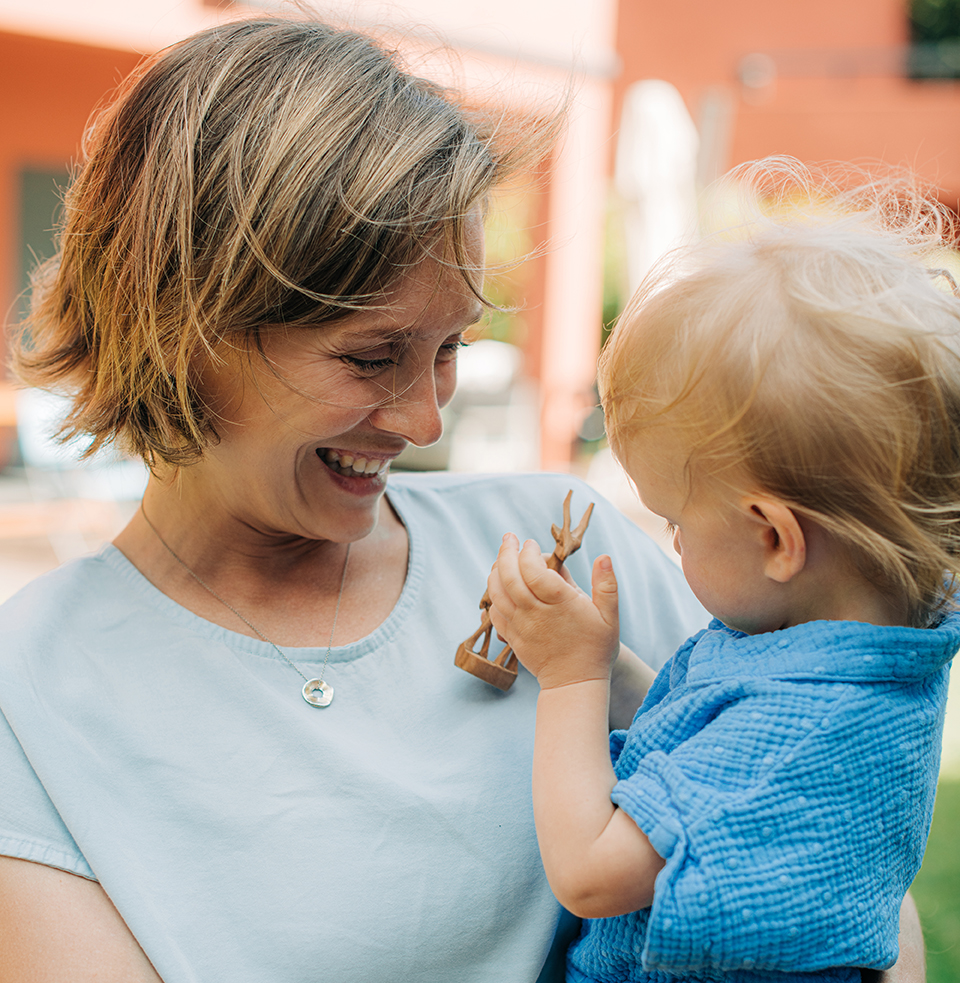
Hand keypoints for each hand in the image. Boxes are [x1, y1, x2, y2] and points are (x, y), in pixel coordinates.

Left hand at [486, 532, 619, 688]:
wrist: (575, 683)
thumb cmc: (595, 647)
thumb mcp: (610, 616)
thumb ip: (607, 585)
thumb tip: (603, 556)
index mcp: (559, 604)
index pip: (534, 570)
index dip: (528, 553)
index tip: (531, 544)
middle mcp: (535, 614)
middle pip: (509, 578)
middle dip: (506, 553)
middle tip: (509, 538)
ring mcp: (520, 627)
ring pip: (497, 594)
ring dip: (495, 572)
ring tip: (502, 559)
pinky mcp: (512, 638)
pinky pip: (494, 612)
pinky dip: (493, 595)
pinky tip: (500, 586)